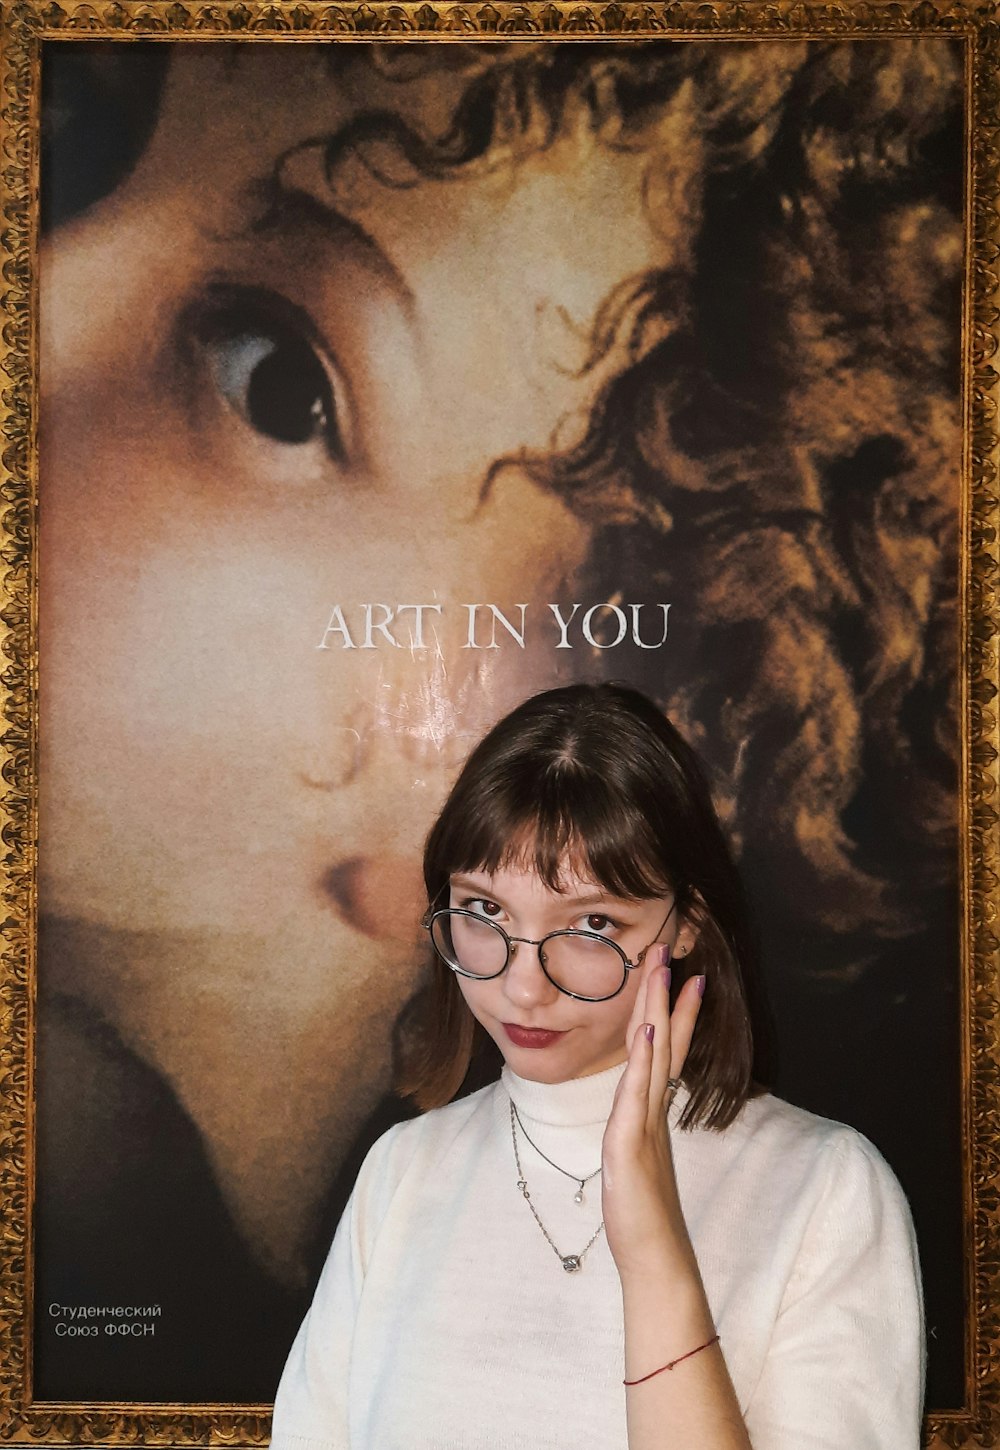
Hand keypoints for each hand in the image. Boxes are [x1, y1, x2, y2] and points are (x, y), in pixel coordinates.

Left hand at [602, 951, 703, 1282]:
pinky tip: (647, 1030)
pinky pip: (638, 1094)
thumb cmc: (642, 1213)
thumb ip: (637, 1126)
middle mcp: (651, 1109)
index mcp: (650, 1110)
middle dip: (663, 991)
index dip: (674, 1009)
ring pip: (653, 1055)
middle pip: (661, 1037)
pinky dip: (644, 1060)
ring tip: (663, 969)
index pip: (664, 1047)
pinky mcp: (630, 1144)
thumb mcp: (634, 1157)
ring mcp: (644, 1123)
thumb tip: (639, 1101)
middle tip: (668, 947)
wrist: (653, 1259)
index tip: (682, 973)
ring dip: (656, 1009)